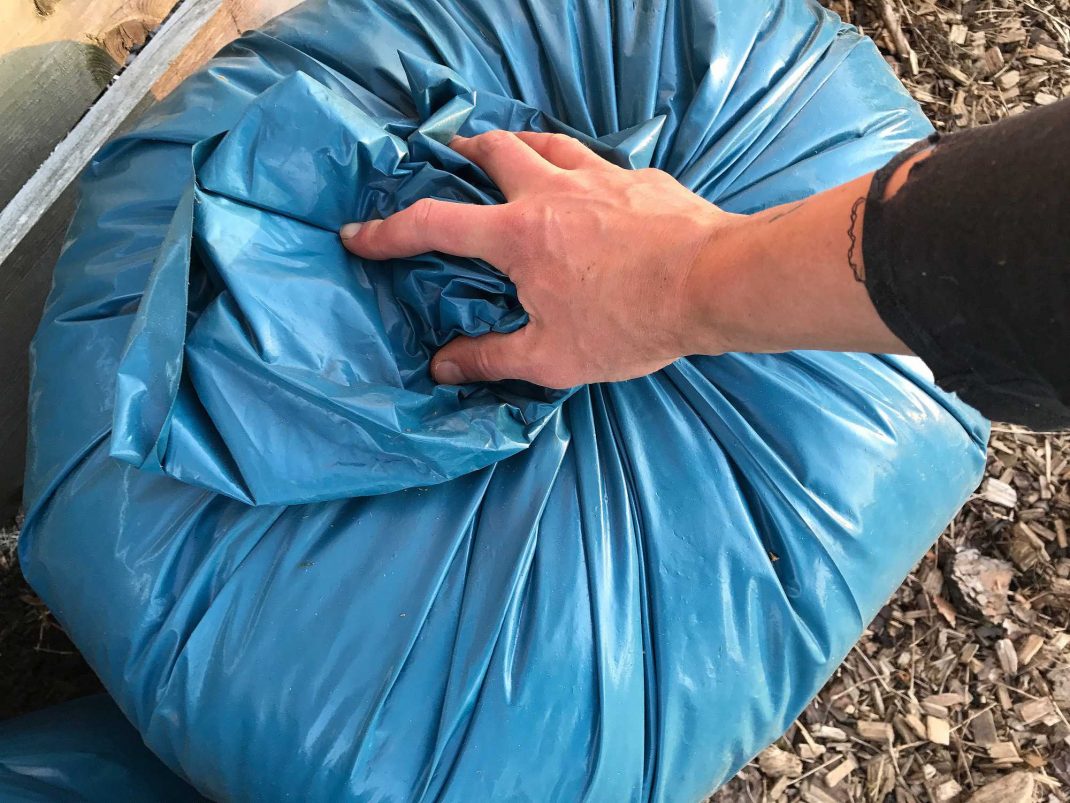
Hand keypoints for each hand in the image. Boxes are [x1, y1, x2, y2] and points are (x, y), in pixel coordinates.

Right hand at [340, 131, 738, 386]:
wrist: (714, 283)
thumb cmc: (630, 323)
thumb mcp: (553, 357)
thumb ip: (490, 359)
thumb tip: (443, 368)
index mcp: (518, 235)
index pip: (435, 225)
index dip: (388, 231)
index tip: (359, 235)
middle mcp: (551, 192)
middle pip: (493, 151)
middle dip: (462, 151)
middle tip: (450, 158)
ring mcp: (599, 177)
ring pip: (546, 142)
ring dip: (519, 144)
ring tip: (510, 152)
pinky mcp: (640, 178)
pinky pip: (596, 160)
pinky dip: (576, 165)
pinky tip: (588, 186)